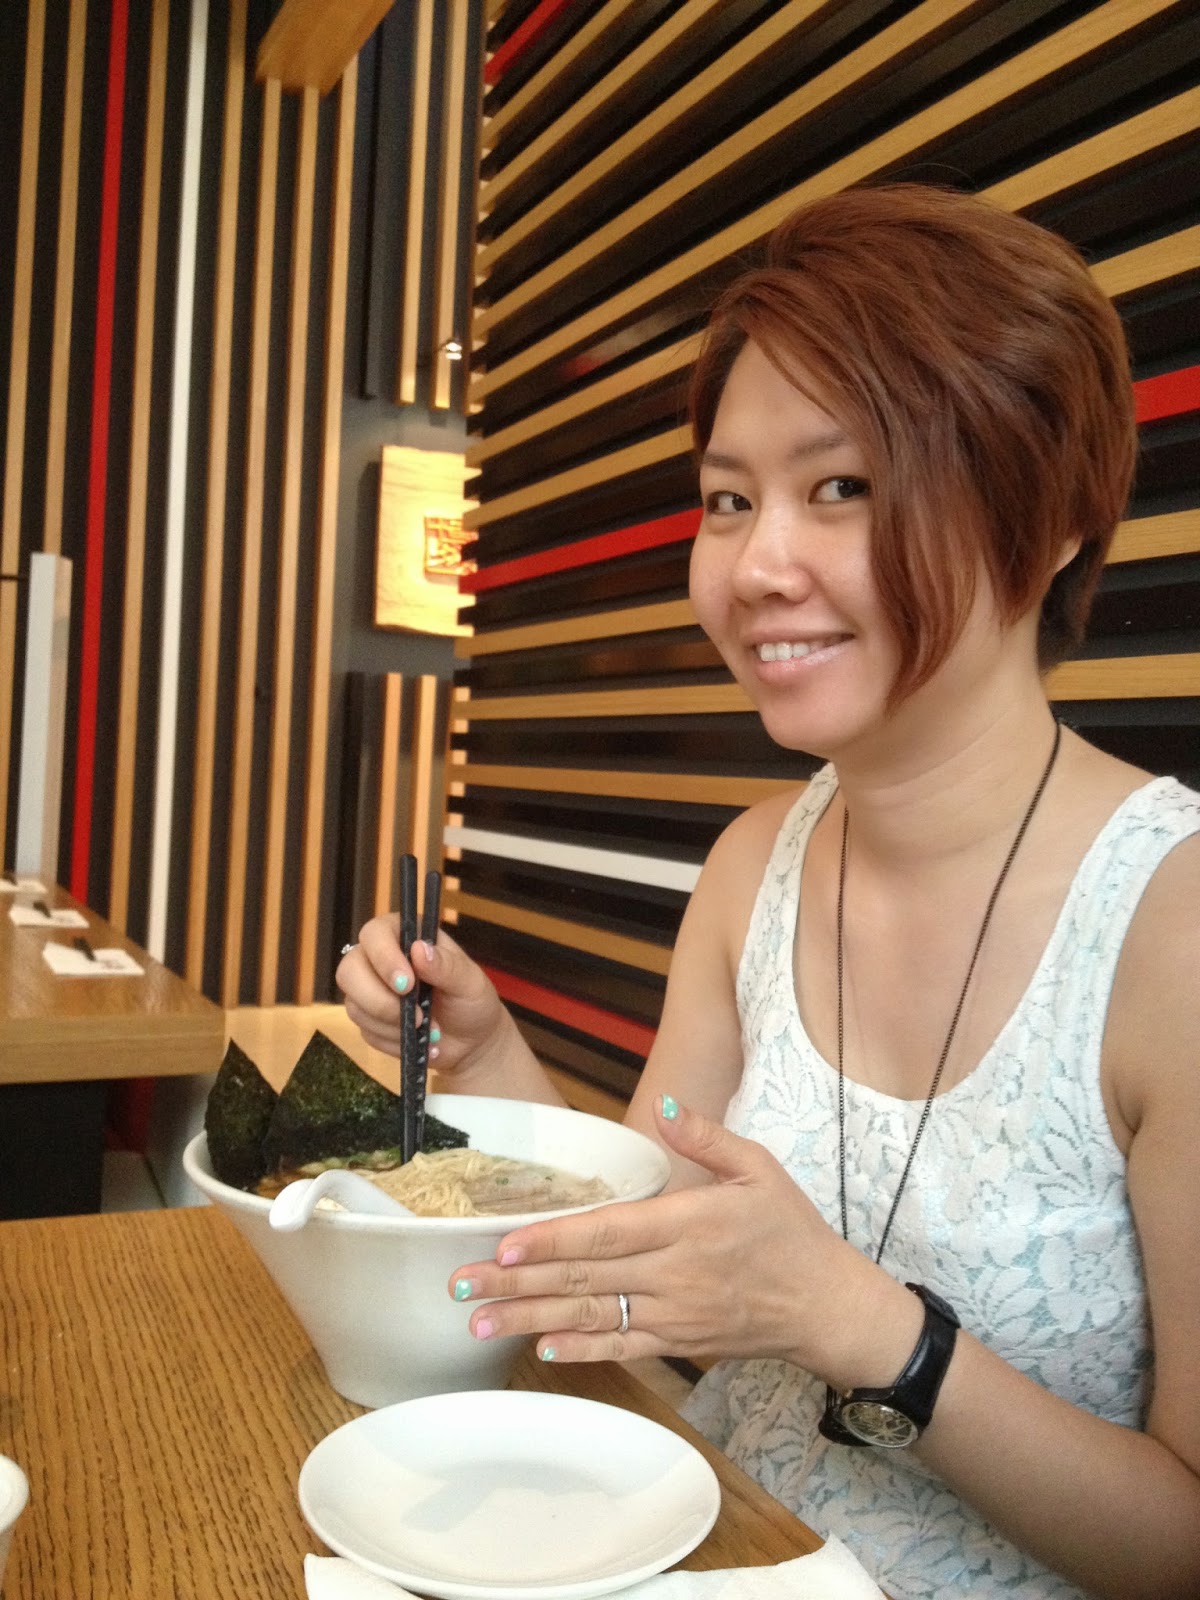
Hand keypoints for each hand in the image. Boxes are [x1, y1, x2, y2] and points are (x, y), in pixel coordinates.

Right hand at [337, 921, 515, 1083]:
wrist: (471, 1042)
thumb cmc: (472, 1002)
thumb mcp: (470, 982)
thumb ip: (447, 966)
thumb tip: (419, 950)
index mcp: (406, 936)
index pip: (375, 934)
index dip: (383, 958)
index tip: (408, 984)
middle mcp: (380, 958)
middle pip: (349, 970)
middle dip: (379, 999)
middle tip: (418, 1016)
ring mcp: (369, 989)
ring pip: (354, 1005)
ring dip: (392, 1025)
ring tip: (429, 1030)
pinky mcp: (368, 1019)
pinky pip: (365, 1031)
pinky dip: (393, 1041)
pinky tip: (419, 1041)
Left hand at [448, 1097, 909, 1378]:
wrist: (827, 1305)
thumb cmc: (791, 1230)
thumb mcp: (758, 1167)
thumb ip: (706, 1136)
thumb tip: (664, 1106)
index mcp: (688, 1224)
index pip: (608, 1233)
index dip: (554, 1240)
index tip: (505, 1243)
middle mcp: (674, 1273)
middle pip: (584, 1278)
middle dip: (517, 1282)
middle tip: (462, 1284)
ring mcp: (674, 1314)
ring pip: (591, 1316)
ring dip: (531, 1320)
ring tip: (479, 1321)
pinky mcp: (679, 1343)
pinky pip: (622, 1348)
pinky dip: (580, 1349)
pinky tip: (539, 1348)